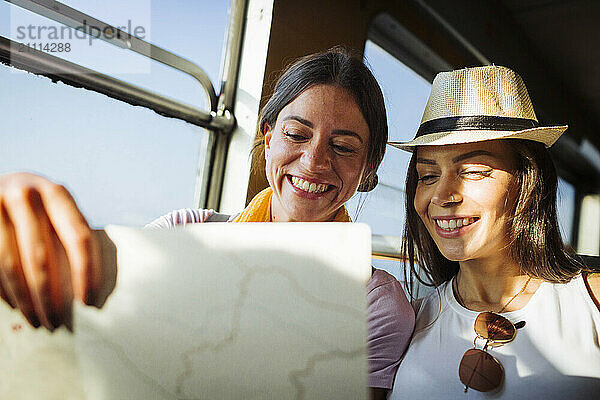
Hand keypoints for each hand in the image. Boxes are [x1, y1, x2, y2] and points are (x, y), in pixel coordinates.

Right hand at [0, 172, 102, 330]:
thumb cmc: (37, 206)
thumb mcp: (56, 209)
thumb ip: (71, 235)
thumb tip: (91, 289)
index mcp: (57, 194)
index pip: (80, 238)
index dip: (86, 274)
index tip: (88, 303)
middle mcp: (26, 196)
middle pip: (43, 257)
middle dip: (50, 296)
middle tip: (58, 323)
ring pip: (13, 266)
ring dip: (27, 300)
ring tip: (38, 321)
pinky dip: (6, 291)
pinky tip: (17, 307)